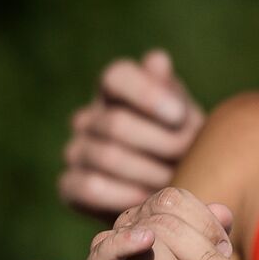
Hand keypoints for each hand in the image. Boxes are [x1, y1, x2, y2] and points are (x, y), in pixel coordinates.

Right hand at [60, 50, 204, 220]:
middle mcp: (89, 116)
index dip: (147, 94)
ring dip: (151, 173)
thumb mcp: (186, 115)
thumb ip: (170, 90)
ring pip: (107, 157)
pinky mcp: (69, 186)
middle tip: (189, 158)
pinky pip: (91, 187)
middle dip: (162, 144)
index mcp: (116, 90)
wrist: (175, 188)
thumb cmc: (185, 142)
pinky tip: (150, 198)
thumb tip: (156, 61)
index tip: (179, 117)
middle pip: (117, 123)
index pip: (116, 76)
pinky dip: (126, 195)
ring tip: (176, 179)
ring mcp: (75, 150)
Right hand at [76, 188, 243, 259]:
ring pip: (147, 233)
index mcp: (155, 229)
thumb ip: (213, 245)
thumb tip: (223, 209)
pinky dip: (124, 242)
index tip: (228, 255)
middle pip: (166, 214)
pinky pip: (103, 253)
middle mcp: (129, 236)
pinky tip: (145, 241)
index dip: (207, 223)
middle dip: (204, 250)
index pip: (178, 200)